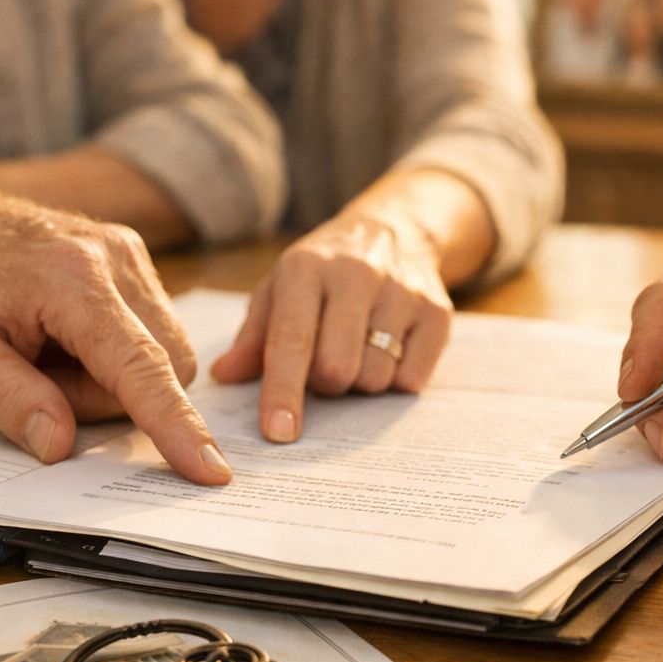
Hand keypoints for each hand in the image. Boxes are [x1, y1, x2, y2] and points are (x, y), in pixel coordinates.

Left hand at [0, 199, 231, 483]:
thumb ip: (7, 399)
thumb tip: (60, 445)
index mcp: (70, 279)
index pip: (140, 367)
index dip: (176, 425)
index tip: (210, 470)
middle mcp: (115, 258)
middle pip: (162, 366)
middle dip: (109, 397)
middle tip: (40, 379)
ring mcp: (130, 253)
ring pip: (163, 354)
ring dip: (112, 377)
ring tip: (48, 354)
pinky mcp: (134, 258)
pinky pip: (153, 330)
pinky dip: (115, 353)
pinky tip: (68, 337)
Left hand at [211, 212, 452, 441]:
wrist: (396, 229)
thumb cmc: (324, 272)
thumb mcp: (280, 289)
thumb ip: (254, 335)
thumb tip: (225, 375)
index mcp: (305, 267)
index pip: (292, 341)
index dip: (283, 391)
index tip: (279, 432)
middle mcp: (356, 273)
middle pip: (336, 368)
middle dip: (324, 384)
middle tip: (323, 367)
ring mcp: (402, 291)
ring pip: (375, 377)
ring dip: (360, 383)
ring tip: (358, 352)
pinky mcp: (437, 311)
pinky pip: (412, 379)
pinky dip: (396, 379)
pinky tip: (389, 350)